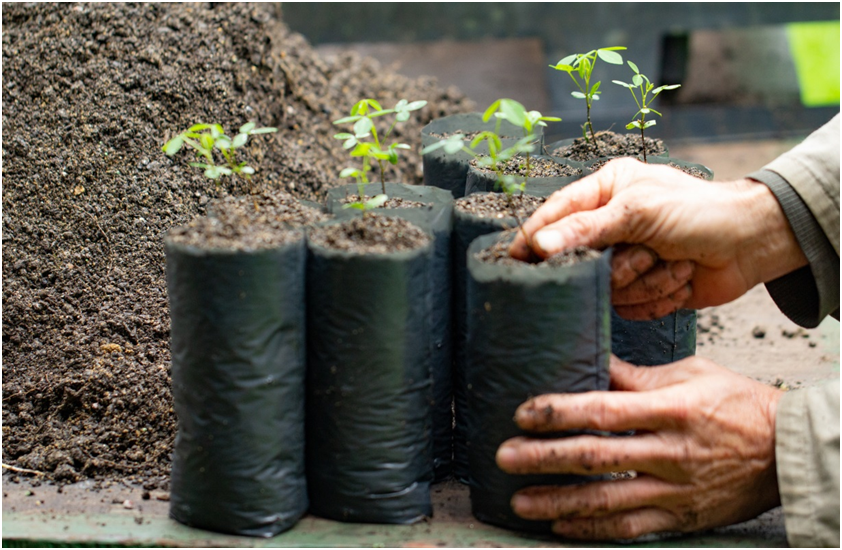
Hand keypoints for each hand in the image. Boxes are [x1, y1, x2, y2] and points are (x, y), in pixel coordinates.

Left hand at [496, 355, 782, 539]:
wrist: (787, 451)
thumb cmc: (738, 404)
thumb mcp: (691, 375)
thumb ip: (637, 375)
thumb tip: (591, 362)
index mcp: (671, 410)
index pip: (603, 411)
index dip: (558, 413)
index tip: (522, 413)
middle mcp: (670, 452)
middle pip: (596, 458)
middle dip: (543, 459)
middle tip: (504, 457)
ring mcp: (676, 490)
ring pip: (607, 502)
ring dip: (558, 502)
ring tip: (520, 501)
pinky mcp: (681, 517)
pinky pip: (631, 530)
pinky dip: (593, 531)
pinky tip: (561, 526)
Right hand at [509, 158, 807, 318]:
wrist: (751, 243)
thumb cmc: (699, 212)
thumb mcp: (637, 211)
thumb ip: (584, 228)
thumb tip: (538, 243)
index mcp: (606, 191)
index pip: (555, 215)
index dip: (534, 237)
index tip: (515, 259)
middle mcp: (611, 225)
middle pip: (581, 262)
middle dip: (619, 266)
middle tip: (644, 255)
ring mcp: (626, 259)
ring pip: (607, 290)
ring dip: (645, 281)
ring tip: (673, 263)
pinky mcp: (642, 289)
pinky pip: (629, 308)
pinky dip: (657, 296)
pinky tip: (680, 278)